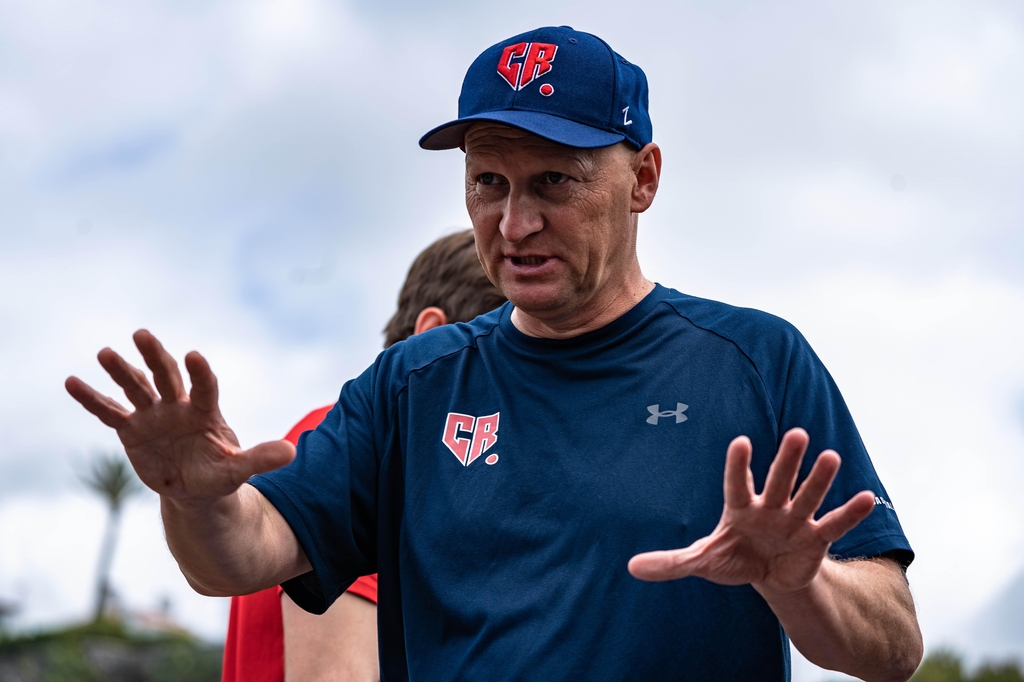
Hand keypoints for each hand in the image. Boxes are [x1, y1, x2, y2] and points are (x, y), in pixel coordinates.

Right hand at [66, 330, 294, 502]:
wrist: (194, 488)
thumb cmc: (219, 473)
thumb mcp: (238, 469)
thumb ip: (260, 458)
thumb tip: (292, 451)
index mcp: (206, 411)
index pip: (204, 387)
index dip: (200, 373)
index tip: (195, 355)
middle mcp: (178, 406)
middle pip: (167, 376)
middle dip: (155, 356)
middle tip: (142, 334)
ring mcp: (153, 415)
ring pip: (136, 388)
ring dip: (121, 371)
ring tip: (105, 352)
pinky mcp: (131, 429)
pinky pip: (109, 412)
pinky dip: (91, 399)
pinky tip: (71, 382)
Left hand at [628, 428, 874, 597]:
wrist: (768, 575)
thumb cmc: (733, 556)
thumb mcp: (702, 561)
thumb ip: (671, 562)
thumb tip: (632, 567)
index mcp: (740, 508)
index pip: (737, 483)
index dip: (738, 465)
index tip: (740, 442)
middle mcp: (770, 506)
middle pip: (779, 480)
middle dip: (787, 460)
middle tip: (797, 434)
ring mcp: (795, 520)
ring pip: (808, 496)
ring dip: (819, 479)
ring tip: (831, 456)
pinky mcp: (816, 539)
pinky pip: (834, 525)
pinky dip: (849, 514)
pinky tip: (867, 497)